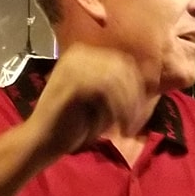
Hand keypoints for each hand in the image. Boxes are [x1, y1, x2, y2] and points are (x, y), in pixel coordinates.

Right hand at [27, 45, 150, 158]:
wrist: (43, 141)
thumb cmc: (75, 124)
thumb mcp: (105, 102)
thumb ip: (122, 88)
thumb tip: (152, 81)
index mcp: (85, 54)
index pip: (124, 63)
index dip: (137, 88)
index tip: (140, 113)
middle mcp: (79, 54)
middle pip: (123, 68)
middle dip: (135, 98)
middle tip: (134, 123)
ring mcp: (73, 65)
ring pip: (117, 79)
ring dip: (128, 107)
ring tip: (127, 129)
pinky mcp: (71, 82)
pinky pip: (106, 90)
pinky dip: (118, 111)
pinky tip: (119, 129)